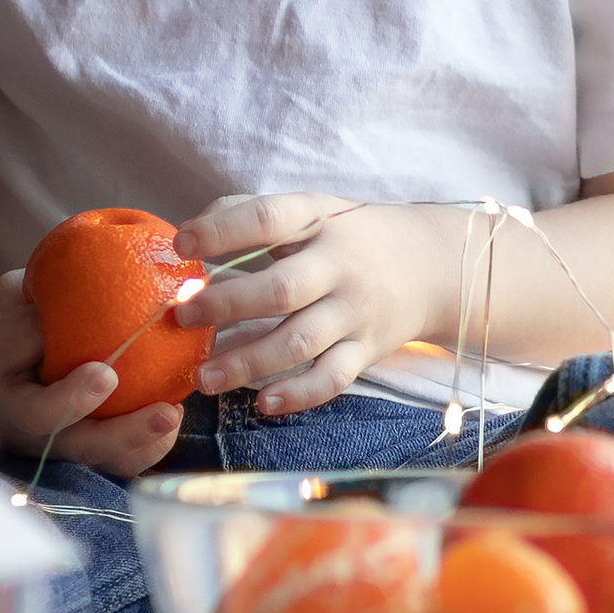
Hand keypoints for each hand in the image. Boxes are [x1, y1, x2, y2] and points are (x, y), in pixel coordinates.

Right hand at [0, 268, 187, 479]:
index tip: (106, 375)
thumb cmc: (6, 319)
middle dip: (125, 435)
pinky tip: (175, 414)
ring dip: (145, 445)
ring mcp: (56, 446)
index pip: (35, 412)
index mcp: (0, 398)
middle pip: (79, 448)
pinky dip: (151, 444)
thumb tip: (91, 301)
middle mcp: (27, 435)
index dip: (70, 400)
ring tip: (175, 415)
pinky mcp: (83, 448)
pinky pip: (120, 458)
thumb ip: (40, 306)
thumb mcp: (10, 303)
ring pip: (104, 462)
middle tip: (165, 414)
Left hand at [171, 196, 440, 416]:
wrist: (433, 264)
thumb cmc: (352, 235)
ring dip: (248, 362)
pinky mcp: (368, 350)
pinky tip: (263, 404)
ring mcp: (355, 311)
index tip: (180, 243)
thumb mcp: (313, 208)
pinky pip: (332, 378)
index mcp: (320, 220)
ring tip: (204, 376)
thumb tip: (187, 235)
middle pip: (280, 290)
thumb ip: (253, 214)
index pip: (268, 219)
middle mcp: (340, 266)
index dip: (222, 231)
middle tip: (183, 317)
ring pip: (299, 342)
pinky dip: (298, 394)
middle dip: (226, 305)